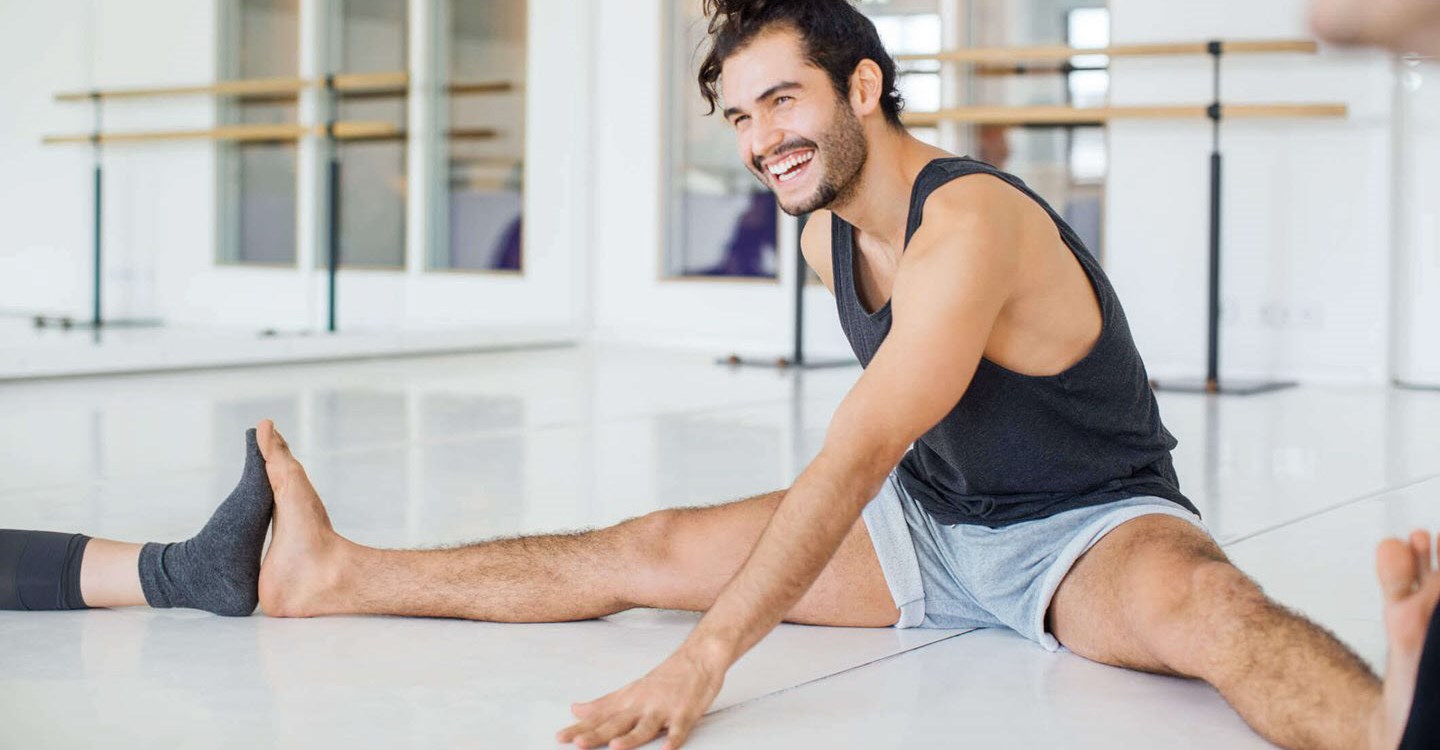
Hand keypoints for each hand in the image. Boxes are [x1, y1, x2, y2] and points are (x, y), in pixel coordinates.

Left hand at [556, 646, 725, 749]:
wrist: (699, 656)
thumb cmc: (665, 677)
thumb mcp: (630, 689)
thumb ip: (603, 703)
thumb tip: (576, 710)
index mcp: (628, 700)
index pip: (599, 717)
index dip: (579, 728)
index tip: (560, 738)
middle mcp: (642, 704)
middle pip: (616, 723)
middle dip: (596, 734)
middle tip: (577, 744)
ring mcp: (664, 708)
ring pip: (645, 726)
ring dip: (630, 738)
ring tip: (616, 748)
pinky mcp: (685, 712)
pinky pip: (679, 728)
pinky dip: (674, 739)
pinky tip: (667, 749)